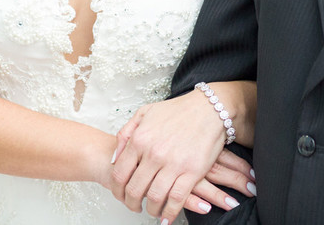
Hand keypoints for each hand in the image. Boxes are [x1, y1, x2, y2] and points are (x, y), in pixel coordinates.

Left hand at [111, 95, 254, 222]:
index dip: (117, 190)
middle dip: (132, 203)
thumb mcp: (145, 113)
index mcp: (139, 140)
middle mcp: (153, 153)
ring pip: (154, 198)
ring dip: (151, 210)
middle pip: (134, 190)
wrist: (209, 109)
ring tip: (152, 211)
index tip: (121, 196)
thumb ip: (126, 133)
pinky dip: (169, 213)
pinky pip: (176, 200)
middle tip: (135, 206)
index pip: (119, 174)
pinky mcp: (191, 172)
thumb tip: (114, 157)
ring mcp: (173, 164)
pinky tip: (167, 217)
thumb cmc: (179, 111)